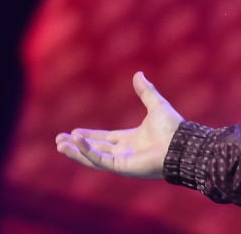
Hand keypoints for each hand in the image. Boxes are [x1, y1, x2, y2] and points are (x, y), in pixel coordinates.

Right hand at [55, 71, 183, 178]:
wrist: (180, 143)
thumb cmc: (172, 127)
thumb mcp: (155, 104)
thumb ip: (145, 91)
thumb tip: (138, 73)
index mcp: (130, 140)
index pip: (105, 139)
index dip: (89, 136)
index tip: (74, 132)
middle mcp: (124, 152)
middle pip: (94, 149)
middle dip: (76, 145)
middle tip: (59, 140)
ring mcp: (122, 161)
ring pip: (92, 157)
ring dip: (76, 151)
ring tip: (59, 144)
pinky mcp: (121, 166)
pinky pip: (99, 159)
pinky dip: (86, 151)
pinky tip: (75, 141)